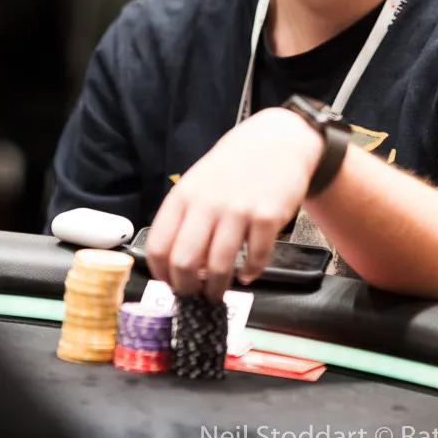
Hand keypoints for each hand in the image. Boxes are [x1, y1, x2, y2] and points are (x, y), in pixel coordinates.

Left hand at [145, 108, 323, 300]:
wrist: (278, 140)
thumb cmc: (234, 165)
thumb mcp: (199, 182)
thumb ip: (186, 217)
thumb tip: (177, 264)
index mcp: (184, 196)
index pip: (159, 247)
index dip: (162, 275)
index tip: (170, 285)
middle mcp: (207, 204)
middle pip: (184, 263)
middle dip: (187, 290)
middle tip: (194, 297)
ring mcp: (238, 211)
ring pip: (218, 267)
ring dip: (216, 290)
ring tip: (217, 294)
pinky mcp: (268, 218)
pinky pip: (255, 259)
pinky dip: (250, 274)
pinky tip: (247, 274)